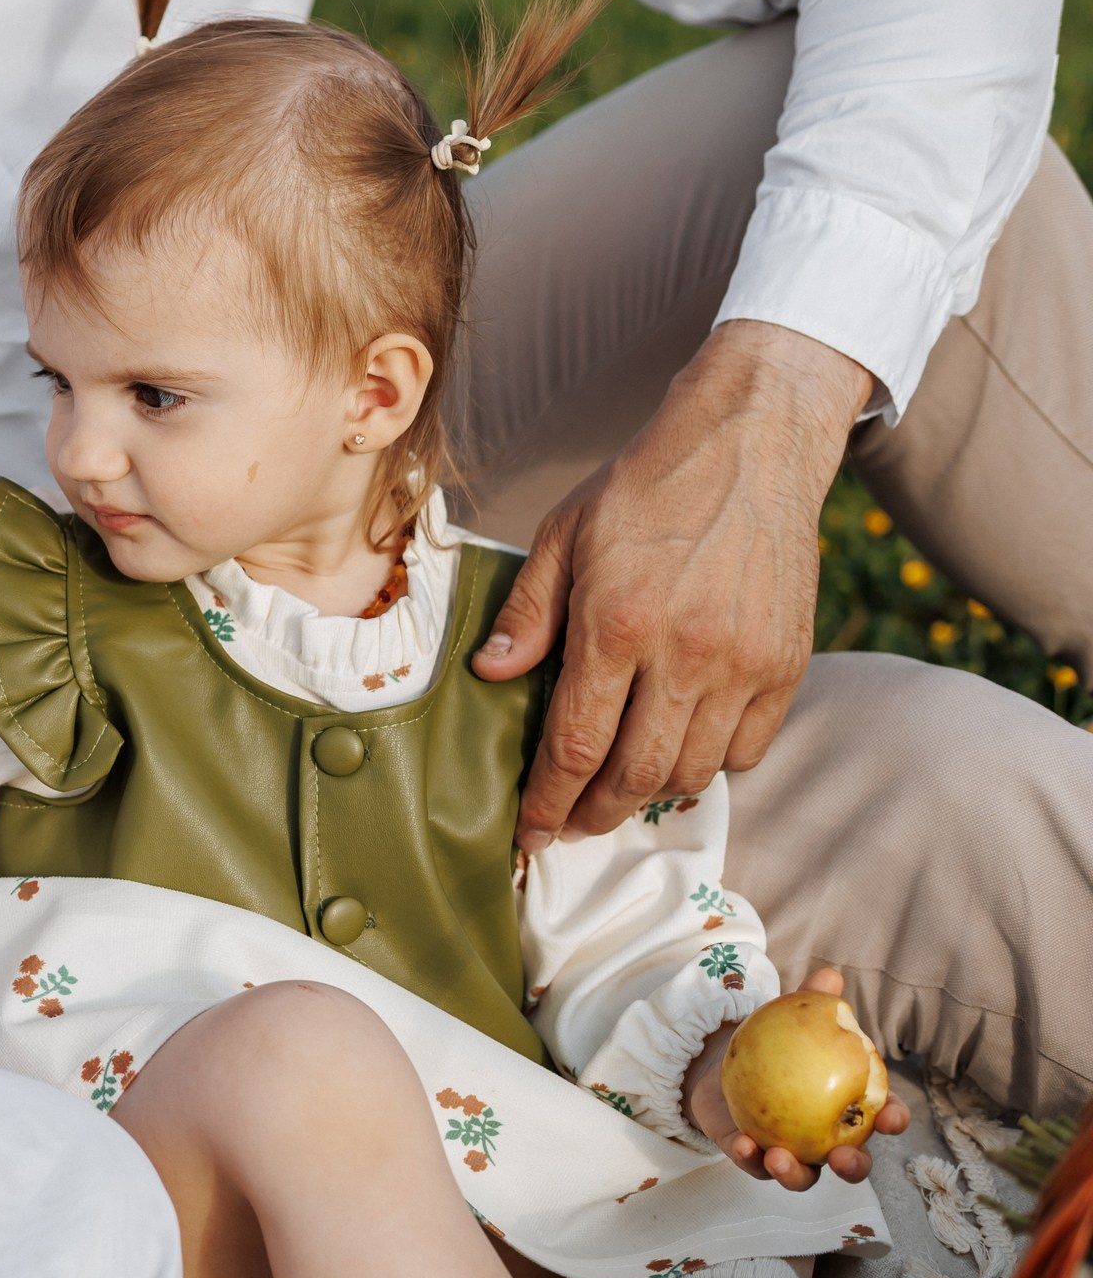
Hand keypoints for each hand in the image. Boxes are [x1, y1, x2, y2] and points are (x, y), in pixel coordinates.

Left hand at [472, 321, 872, 848]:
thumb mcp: (562, 536)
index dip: (548, 802)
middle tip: (569, 825)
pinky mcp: (787, 664)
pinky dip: (710, 765)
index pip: (576, 746)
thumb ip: (526, 613)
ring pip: (692, 773)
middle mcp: (685, 656)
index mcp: (618, 627)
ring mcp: (743, 664)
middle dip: (593, 814)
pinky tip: (680, 748)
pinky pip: (747, 749)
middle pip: (634, 776)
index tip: (529, 834)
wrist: (749, 444)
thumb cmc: (644, 487)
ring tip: (618, 790)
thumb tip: (490, 676)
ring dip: (648, 794)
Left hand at [683, 967, 909, 1189]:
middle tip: (843, 1157)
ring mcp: (791, 1151)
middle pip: (851, 1162)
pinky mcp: (752, 1155)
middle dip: (853, 1167)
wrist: (724, 1061)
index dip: (893, 1120)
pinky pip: (754, 1164)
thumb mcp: (793, 1021)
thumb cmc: (776, 1045)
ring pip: (803, 1176)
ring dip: (795, 1174)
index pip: (881, 1116)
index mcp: (848, 1105)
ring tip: (782, 1159)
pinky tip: (744, 1144)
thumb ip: (812, 1003)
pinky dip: (751, 1158)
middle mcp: (826, 1137)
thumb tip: (829, 975)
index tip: (891, 1118)